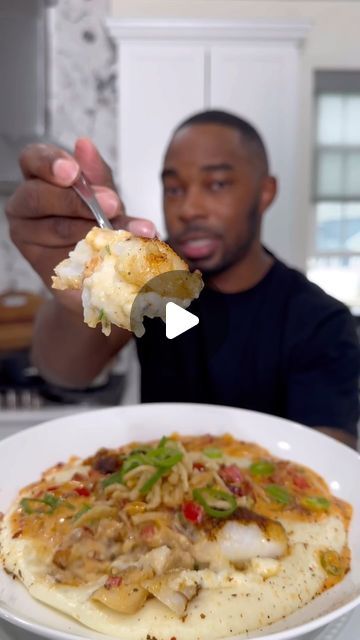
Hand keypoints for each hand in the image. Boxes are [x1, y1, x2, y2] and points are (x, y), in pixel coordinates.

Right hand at [5, 138, 155, 307]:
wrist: (105, 262)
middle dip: (78, 201)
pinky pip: (65, 255)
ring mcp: (27, 233)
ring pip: (55, 227)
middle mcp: (25, 202)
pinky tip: (115, 251)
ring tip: (123, 231)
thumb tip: (84, 145)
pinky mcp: (38, 261)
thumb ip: (95, 173)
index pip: (33, 159)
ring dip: (93, 229)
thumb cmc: (99, 218)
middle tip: (111, 204)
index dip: (50, 163)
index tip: (74, 171)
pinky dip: (95, 252)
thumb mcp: (104, 192)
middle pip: (39, 196)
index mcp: (38, 175)